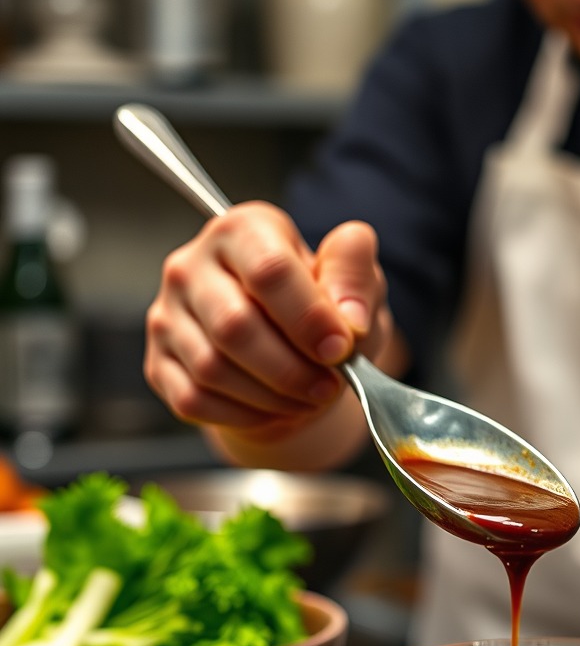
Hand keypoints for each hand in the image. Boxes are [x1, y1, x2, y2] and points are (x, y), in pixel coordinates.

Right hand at [145, 203, 391, 446]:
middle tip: (332, 385)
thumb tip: (349, 320)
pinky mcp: (158, 361)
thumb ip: (356, 279)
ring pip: (212, 368)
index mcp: (244, 230)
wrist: (294, 347)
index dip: (310, 318)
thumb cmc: (323, 307)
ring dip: (274, 397)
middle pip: (235, 326)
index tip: (342, 349)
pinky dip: (245, 415)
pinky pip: (194, 400)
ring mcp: (167, 314)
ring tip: (310, 398)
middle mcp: (192, 265)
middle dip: (293, 369)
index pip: (269, 271)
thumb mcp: (355, 281)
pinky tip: (276, 409)